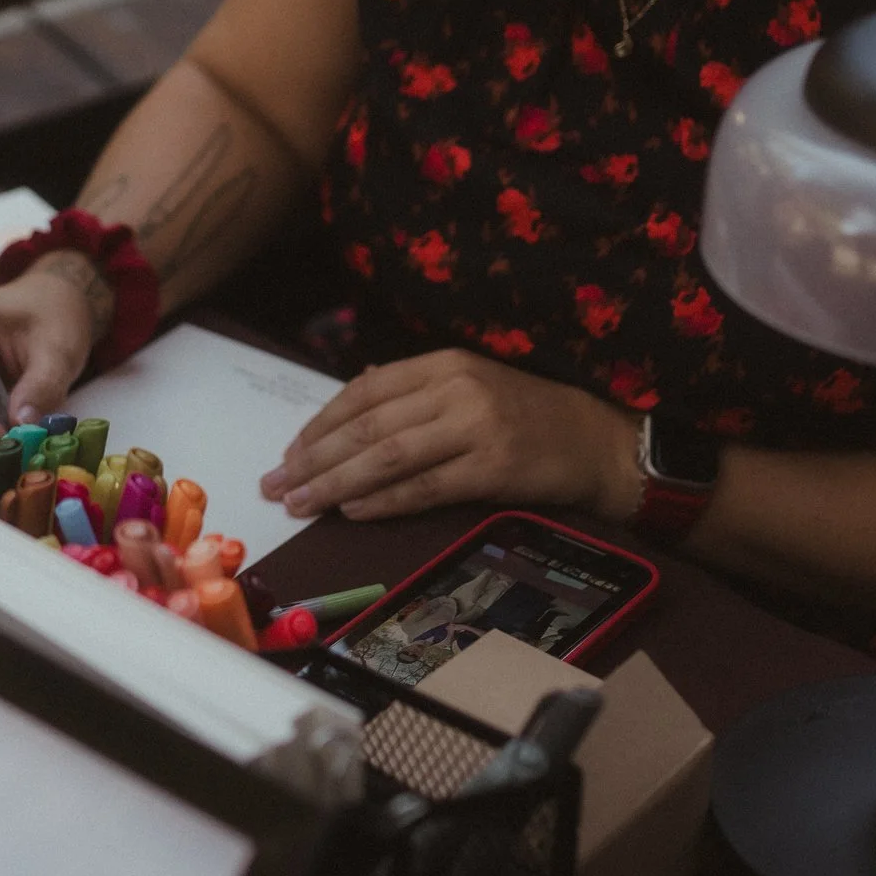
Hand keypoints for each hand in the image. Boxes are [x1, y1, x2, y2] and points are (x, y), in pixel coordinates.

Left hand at [259, 348, 639, 521]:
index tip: (289, 452)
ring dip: (336, 484)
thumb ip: (415, 390)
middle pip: (368, 426)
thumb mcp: (472, 385)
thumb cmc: (528, 415)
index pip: (365, 391)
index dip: (321, 423)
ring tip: (301, 503)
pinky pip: (424, 487)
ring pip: (387, 457)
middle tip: (276, 485)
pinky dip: (383, 501)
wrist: (598, 441)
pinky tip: (352, 512)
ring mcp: (476, 427)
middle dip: (315, 458)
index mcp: (445, 363)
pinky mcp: (493, 468)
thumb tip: (355, 392)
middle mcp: (456, 389)